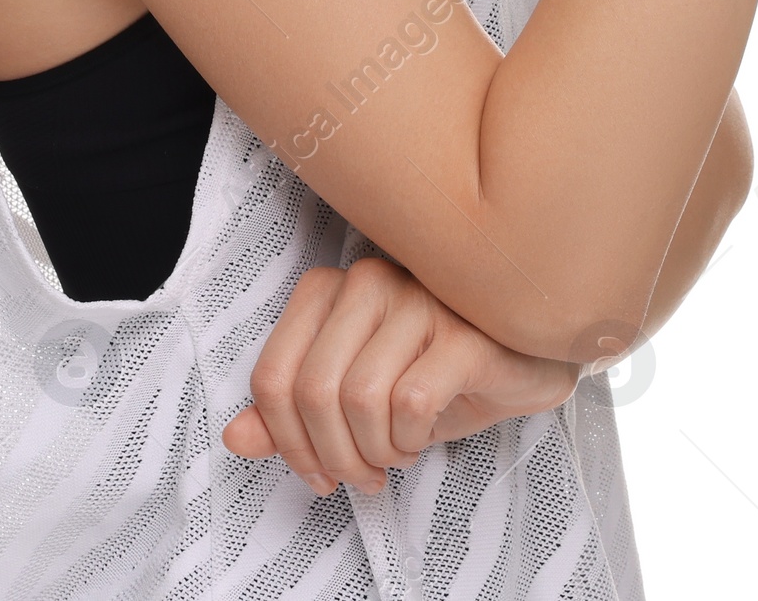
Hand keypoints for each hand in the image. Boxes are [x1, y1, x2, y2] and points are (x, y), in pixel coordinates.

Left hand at [221, 256, 578, 495]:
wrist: (523, 359)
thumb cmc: (434, 371)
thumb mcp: (354, 396)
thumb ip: (293, 413)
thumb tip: (234, 438)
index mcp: (330, 289)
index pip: (273, 376)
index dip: (285, 442)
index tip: (316, 473)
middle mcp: (369, 281)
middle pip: (314, 392)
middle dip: (333, 456)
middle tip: (363, 475)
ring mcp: (418, 300)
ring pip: (359, 399)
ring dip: (375, 451)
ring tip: (396, 453)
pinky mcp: (463, 331)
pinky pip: (411, 402)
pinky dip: (411, 439)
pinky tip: (423, 436)